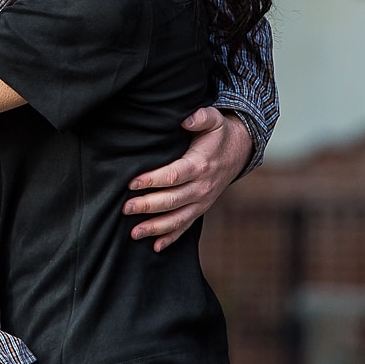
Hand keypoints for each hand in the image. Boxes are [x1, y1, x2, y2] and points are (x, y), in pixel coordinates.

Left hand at [122, 106, 252, 251]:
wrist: (238, 150)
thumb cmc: (218, 134)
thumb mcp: (213, 119)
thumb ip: (200, 117)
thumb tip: (185, 120)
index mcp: (200, 165)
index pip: (173, 176)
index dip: (152, 180)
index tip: (132, 183)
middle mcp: (202, 187)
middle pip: (172, 201)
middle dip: (147, 206)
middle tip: (125, 208)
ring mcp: (202, 201)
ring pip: (178, 219)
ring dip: (155, 228)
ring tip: (134, 233)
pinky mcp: (201, 208)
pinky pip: (186, 226)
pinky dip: (171, 238)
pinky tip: (155, 246)